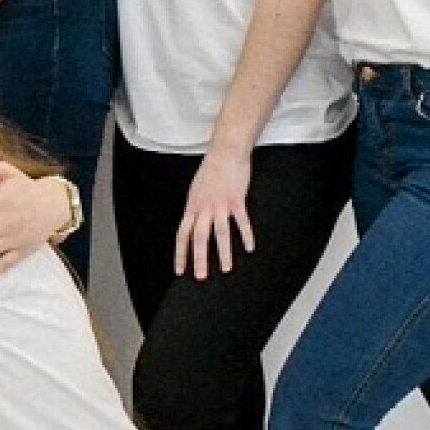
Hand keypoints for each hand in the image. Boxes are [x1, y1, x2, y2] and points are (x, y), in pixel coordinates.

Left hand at [175, 149, 254, 280]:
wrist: (225, 152)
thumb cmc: (211, 171)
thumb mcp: (196, 191)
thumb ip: (195, 209)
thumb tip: (192, 224)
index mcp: (192, 206)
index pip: (182, 234)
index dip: (180, 253)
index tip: (180, 270)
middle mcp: (203, 207)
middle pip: (198, 237)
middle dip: (198, 259)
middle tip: (200, 277)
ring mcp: (220, 204)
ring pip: (220, 233)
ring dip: (223, 253)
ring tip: (227, 269)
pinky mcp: (236, 200)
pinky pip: (241, 221)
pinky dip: (246, 235)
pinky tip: (250, 248)